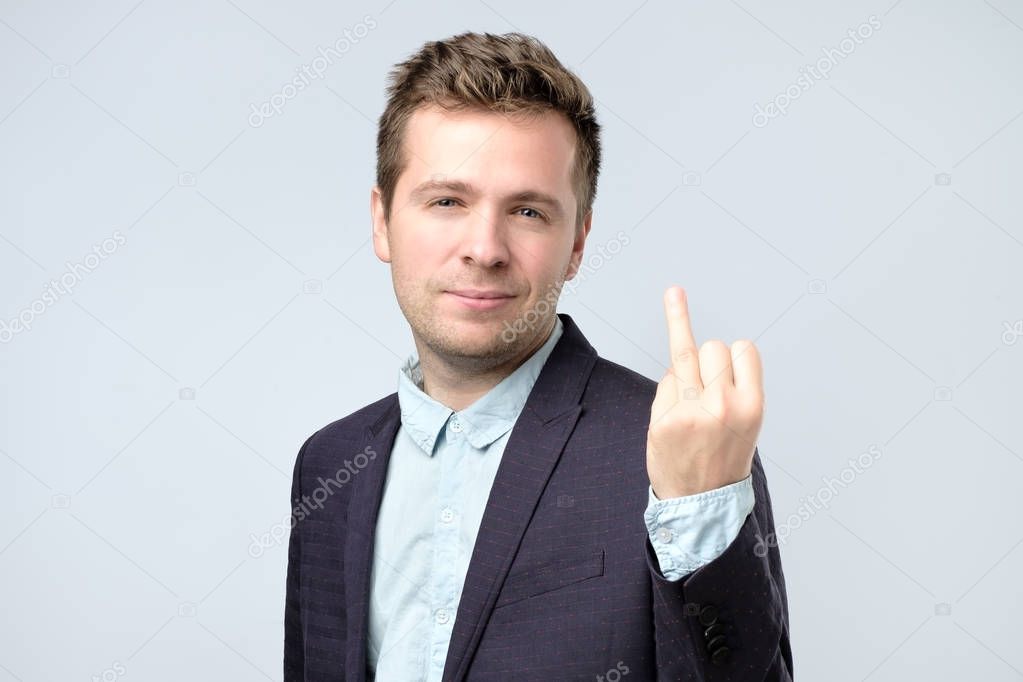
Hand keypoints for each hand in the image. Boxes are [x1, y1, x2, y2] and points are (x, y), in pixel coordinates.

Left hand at [646, 286, 764, 498]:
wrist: (700, 503)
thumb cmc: (724, 459)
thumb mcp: (748, 423)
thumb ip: (734, 388)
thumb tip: (706, 352)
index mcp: (751, 406)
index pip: (744, 349)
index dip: (735, 354)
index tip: (727, 355)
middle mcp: (723, 405)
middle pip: (713, 347)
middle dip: (708, 359)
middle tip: (706, 384)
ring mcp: (690, 411)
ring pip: (684, 354)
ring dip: (685, 362)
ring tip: (681, 348)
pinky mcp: (663, 419)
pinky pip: (665, 381)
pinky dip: (669, 390)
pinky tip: (674, 411)